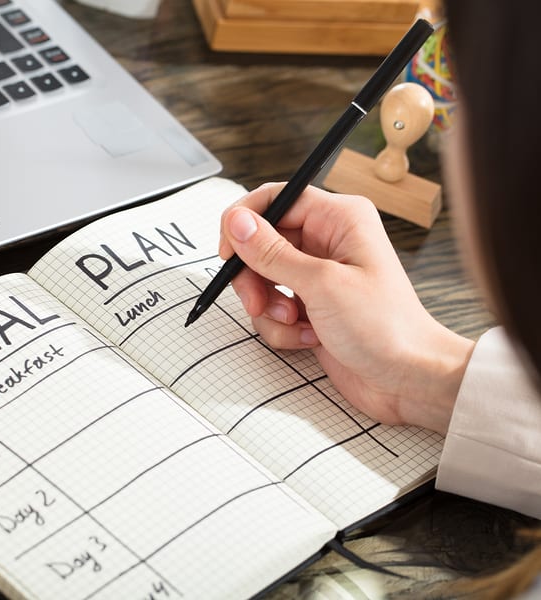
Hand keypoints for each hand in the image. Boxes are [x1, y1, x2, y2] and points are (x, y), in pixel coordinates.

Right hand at [219, 183, 474, 432]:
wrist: (409, 381)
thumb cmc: (386, 328)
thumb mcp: (321, 285)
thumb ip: (272, 252)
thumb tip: (236, 221)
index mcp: (339, 218)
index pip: (275, 199)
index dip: (244, 222)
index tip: (228, 253)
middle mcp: (327, 240)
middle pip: (261, 242)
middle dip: (254, 276)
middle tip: (259, 301)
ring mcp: (318, 274)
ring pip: (262, 278)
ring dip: (269, 307)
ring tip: (294, 323)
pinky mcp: (311, 304)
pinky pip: (273, 307)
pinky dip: (281, 327)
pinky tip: (308, 339)